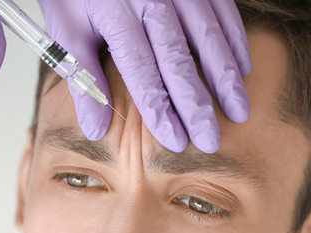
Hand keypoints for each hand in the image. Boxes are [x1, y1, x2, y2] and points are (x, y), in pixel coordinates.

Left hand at [38, 0, 250, 152]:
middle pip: (178, 59)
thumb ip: (83, 80)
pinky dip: (235, 40)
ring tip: (239, 111)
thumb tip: (95, 130)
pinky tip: (243, 70)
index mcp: (116, 15)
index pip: (141, 70)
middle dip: (197, 104)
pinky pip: (223, 10)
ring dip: (226, 76)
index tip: (175, 141)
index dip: (160, 108)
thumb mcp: (68, 32)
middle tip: (210, 140)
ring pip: (208, 36)